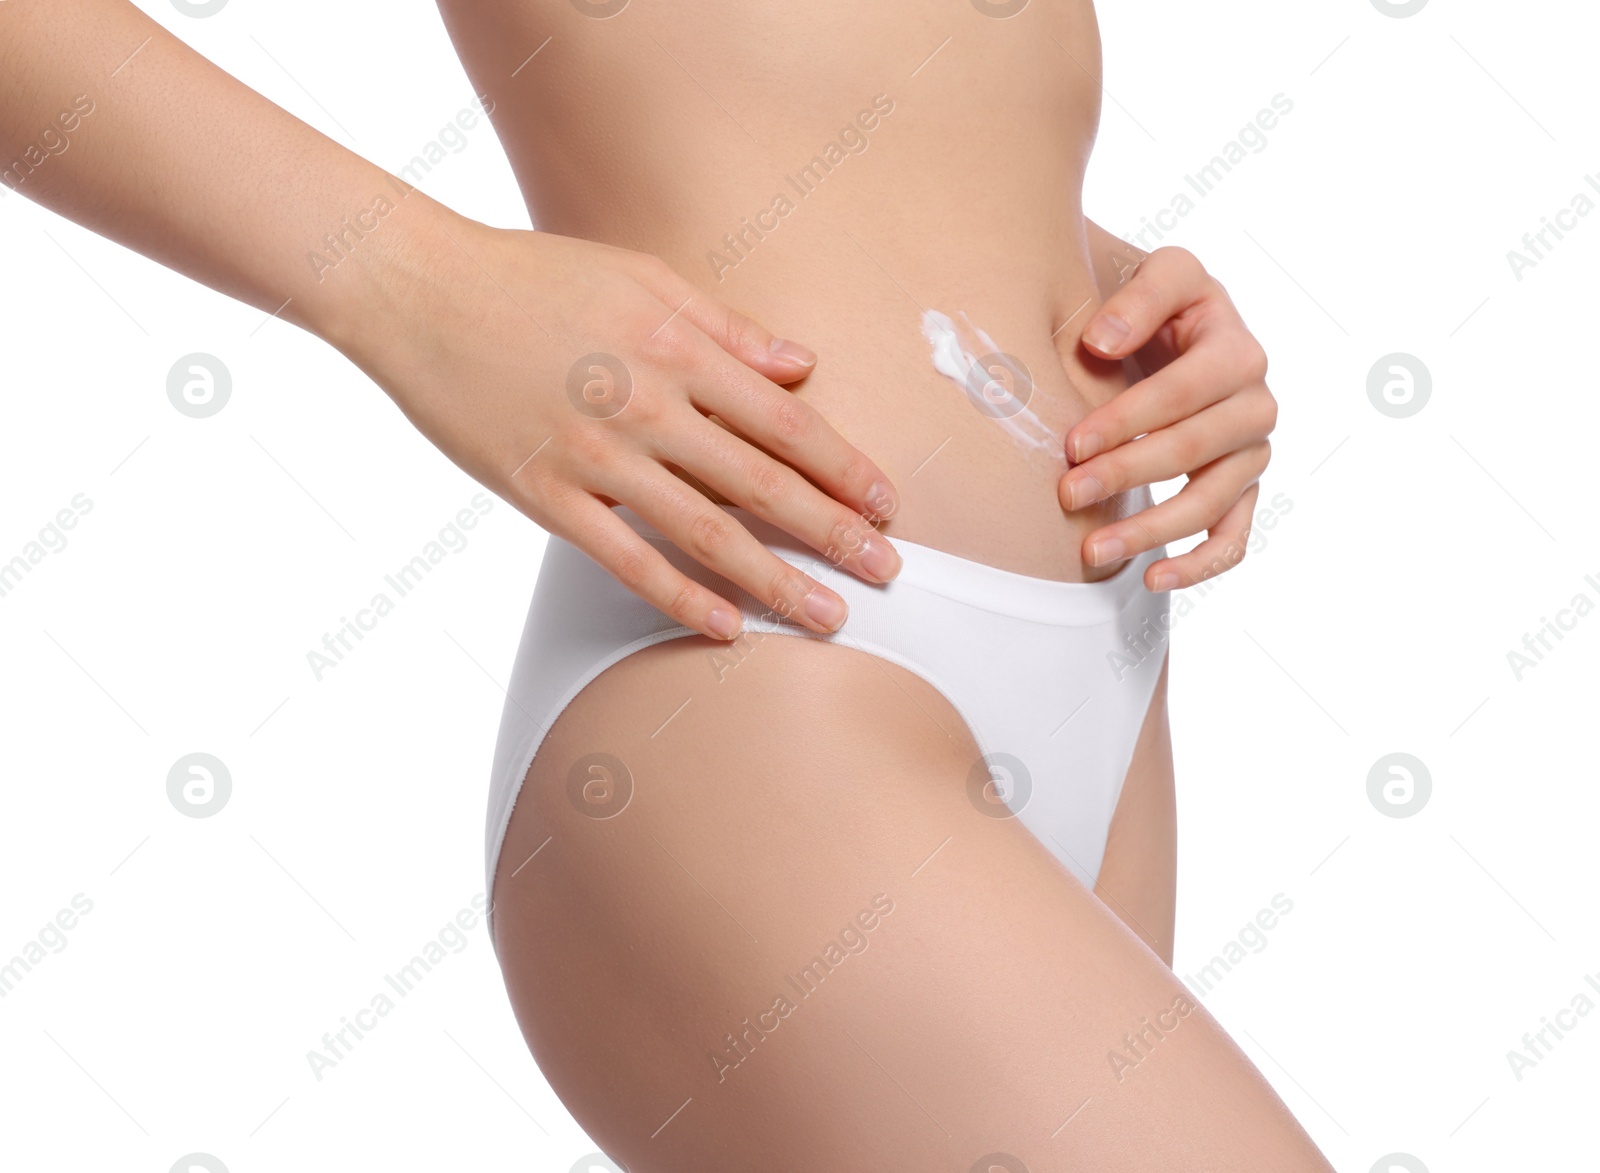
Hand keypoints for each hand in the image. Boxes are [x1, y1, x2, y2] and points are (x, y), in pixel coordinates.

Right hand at [341, 214, 901, 640]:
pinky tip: (726, 628)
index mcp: (679, 348)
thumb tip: (801, 367)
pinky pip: (624, 558)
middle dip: (833, 534)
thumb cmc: (533, 277)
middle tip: (886, 575)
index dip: (844, 468)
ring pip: (704, 532)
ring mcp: (595, 455)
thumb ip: (727, 327)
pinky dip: (679, 597)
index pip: (785, 421)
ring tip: (828, 618)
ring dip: (775, 579)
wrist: (417, 290)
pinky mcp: (545, 493)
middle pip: (761, 483)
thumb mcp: (643, 276)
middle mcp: (647, 405)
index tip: (886, 505)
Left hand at [1058, 245, 1276, 590]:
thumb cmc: (1156, 302)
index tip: (1072, 444)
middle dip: (1127, 475)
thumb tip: (1103, 344)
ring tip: (1092, 553)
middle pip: (1193, 449)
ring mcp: (1251, 451)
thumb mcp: (1158, 274)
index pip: (1182, 391)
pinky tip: (1153, 579)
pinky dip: (1199, 565)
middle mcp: (1254, 401)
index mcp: (1235, 346)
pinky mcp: (1242, 487)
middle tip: (1067, 493)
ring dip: (1150, 530)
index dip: (1127, 420)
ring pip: (1210, 502)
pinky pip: (1233, 536)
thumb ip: (1138, 296)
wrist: (1172, 324)